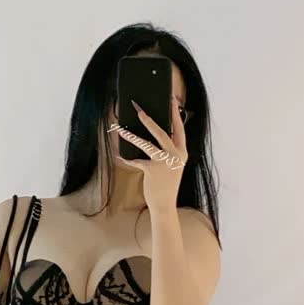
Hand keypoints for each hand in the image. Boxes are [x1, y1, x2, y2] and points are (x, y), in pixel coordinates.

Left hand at [108, 93, 187, 209]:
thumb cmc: (166, 183)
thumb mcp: (172, 165)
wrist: (165, 204)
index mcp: (182, 152)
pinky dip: (128, 159)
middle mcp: (176, 155)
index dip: (176, 114)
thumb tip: (157, 133)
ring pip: (146, 144)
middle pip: (161, 133)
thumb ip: (167, 150)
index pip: (180, 129)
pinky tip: (121, 157)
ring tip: (121, 130)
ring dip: (131, 136)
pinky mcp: (152, 169)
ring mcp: (164, 162)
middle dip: (149, 120)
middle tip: (139, 110)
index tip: (173, 100)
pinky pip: (137, 160)